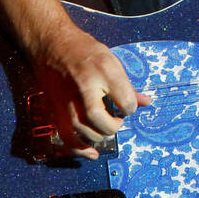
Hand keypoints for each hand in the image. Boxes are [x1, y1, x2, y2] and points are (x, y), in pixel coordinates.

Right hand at [26, 21, 150, 158]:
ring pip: (82, 130)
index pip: (125, 101)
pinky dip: (80, 149)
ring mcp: (67, 99)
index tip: (126, 106)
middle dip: (113, 126)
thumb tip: (146, 102)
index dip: (130, 108)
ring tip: (105, 129)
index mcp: (104, 70)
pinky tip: (92, 153)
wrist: (52, 45)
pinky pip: (66, 136)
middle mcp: (85, 85)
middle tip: (116, 120)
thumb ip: (127, 85)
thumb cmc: (85, 50)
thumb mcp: (111, 61)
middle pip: (99, 119)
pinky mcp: (55, 109)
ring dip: (99, 136)